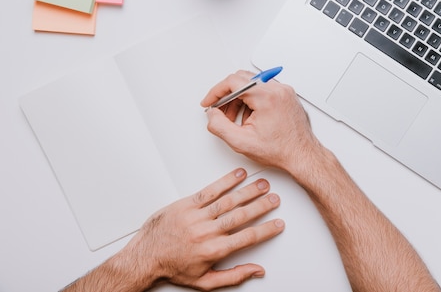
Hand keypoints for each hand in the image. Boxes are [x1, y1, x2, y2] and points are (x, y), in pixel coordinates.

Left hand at [120, 168, 283, 290]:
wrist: (145, 258)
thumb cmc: (173, 268)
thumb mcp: (205, 281)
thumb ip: (234, 276)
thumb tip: (256, 271)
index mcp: (213, 250)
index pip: (247, 238)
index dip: (266, 230)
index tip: (278, 223)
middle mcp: (206, 232)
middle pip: (241, 216)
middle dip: (262, 206)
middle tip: (275, 199)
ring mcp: (196, 216)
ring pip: (228, 201)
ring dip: (248, 191)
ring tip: (262, 185)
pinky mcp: (186, 205)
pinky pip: (209, 191)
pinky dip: (225, 182)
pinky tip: (238, 175)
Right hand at [200, 70, 322, 174]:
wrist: (302, 155)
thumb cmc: (281, 150)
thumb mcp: (242, 142)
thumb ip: (219, 126)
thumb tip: (212, 114)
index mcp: (267, 97)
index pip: (233, 81)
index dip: (216, 92)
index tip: (209, 102)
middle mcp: (278, 89)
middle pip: (242, 79)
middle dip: (227, 95)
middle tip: (220, 111)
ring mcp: (284, 91)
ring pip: (252, 84)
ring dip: (239, 98)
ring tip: (236, 119)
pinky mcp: (286, 95)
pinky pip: (263, 89)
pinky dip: (252, 100)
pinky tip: (250, 117)